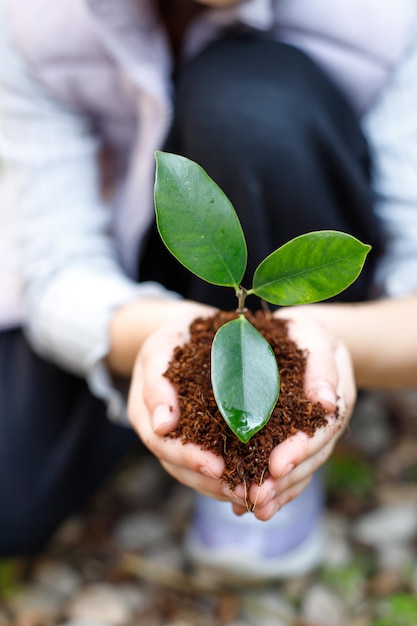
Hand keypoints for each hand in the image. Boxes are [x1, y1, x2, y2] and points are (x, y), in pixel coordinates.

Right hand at [127, 300, 243, 504]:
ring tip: (251, 493)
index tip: (218, 468)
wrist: (183, 330)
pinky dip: (230, 475)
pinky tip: (253, 480)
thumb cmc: (172, 335)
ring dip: (222, 487)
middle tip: (242, 491)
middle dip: (210, 482)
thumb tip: (163, 426)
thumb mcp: (160, 348)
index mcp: (144, 412)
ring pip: (194, 473)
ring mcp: (178, 436)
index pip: (163, 445)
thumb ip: (157, 383)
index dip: (189, 459)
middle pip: (179, 468)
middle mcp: (159, 431)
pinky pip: (211, 462)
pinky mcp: (200, 436)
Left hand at [231, 306, 355, 519]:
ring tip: (250, 506)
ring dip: (276, 492)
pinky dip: (270, 487)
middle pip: (311, 458)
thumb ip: (321, 364)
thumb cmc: (303, 333)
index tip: (276, 465)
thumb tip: (324, 401)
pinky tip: (243, 503)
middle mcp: (324, 423)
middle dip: (284, 480)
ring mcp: (310, 435)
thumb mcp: (314, 334)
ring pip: (299, 470)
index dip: (300, 449)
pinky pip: (286, 469)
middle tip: (256, 497)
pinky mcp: (291, 441)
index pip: (322, 430)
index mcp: (334, 398)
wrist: (299, 339)